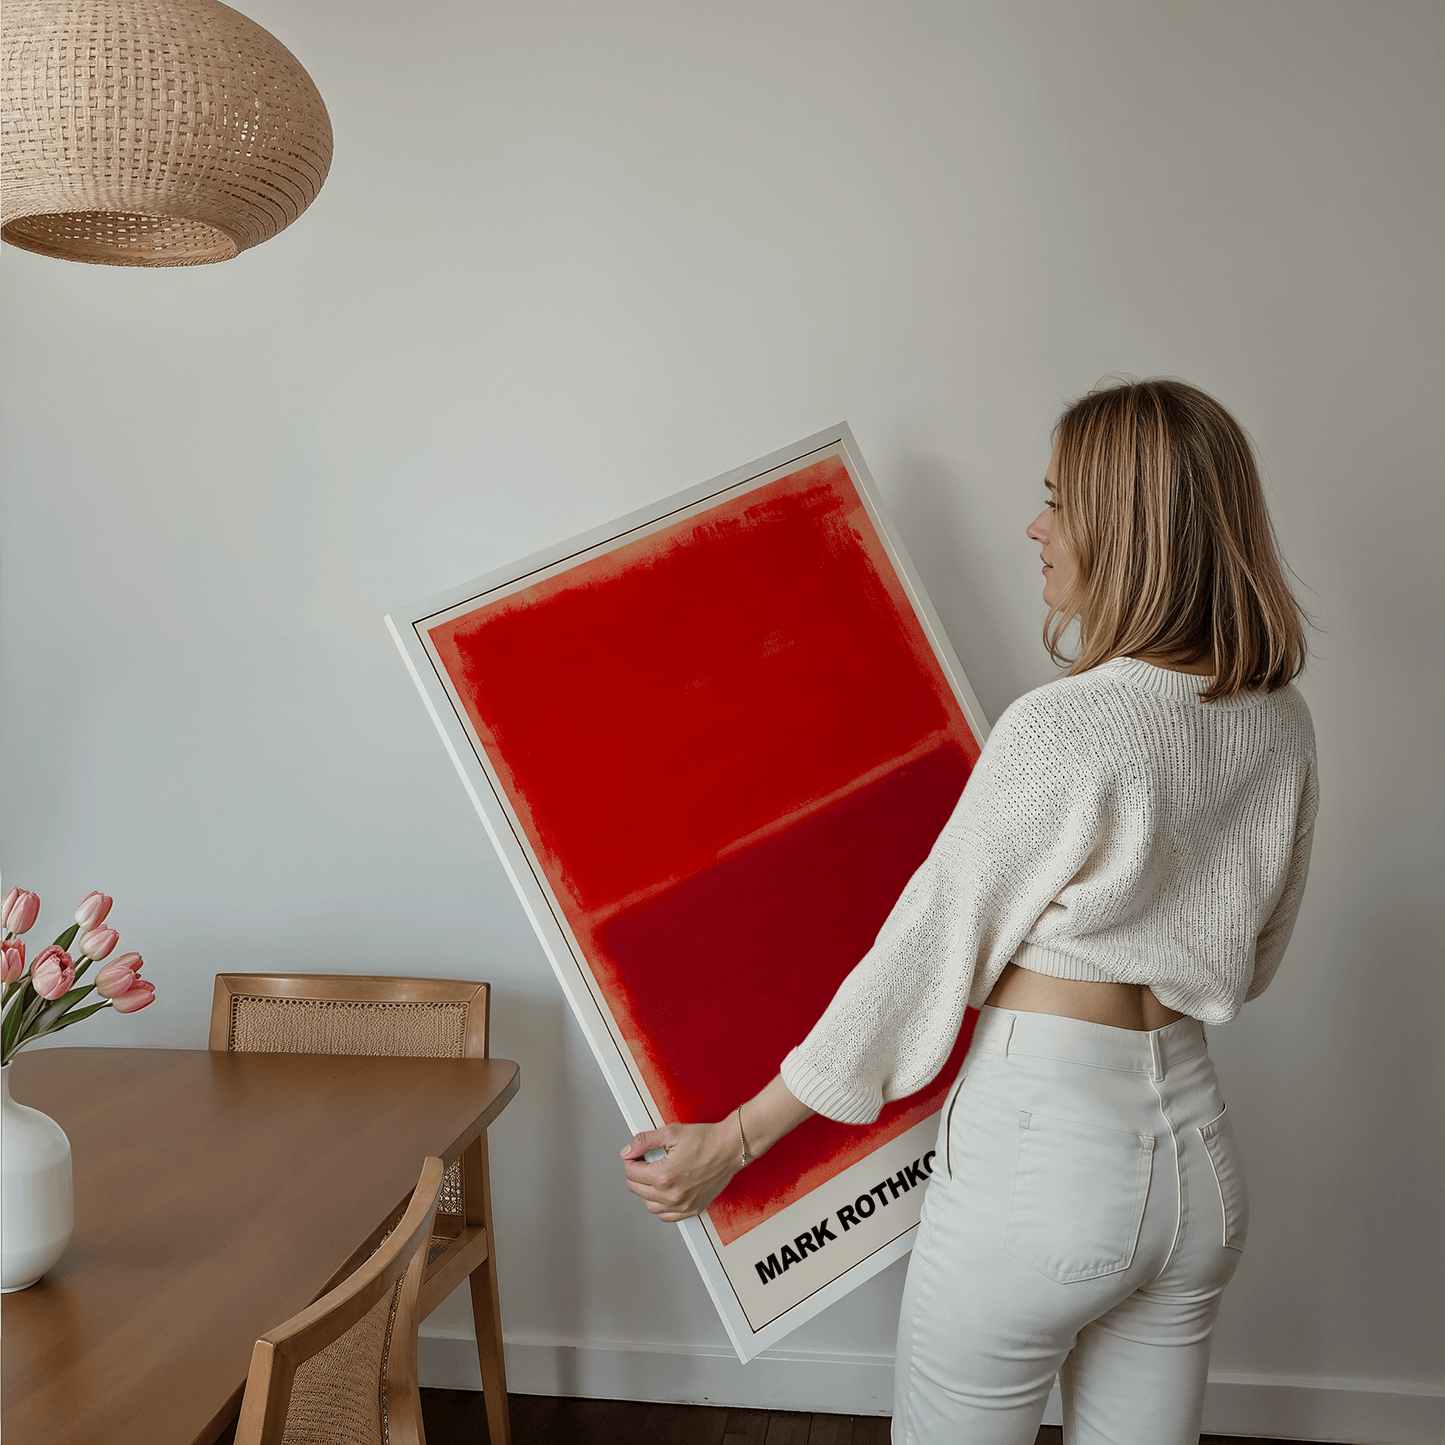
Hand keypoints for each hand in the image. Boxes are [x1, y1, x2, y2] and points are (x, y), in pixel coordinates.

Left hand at [621, 1119, 742, 1221]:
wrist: (729, 1148)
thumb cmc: (706, 1140)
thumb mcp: (671, 1132)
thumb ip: (644, 1142)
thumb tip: (627, 1151)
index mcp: (664, 1176)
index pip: (631, 1173)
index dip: (631, 1159)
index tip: (637, 1154)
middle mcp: (672, 1195)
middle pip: (637, 1189)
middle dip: (636, 1173)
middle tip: (645, 1161)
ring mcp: (683, 1205)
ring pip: (649, 1205)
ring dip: (646, 1191)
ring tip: (655, 1175)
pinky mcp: (693, 1209)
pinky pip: (667, 1216)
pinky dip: (661, 1206)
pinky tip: (665, 1191)